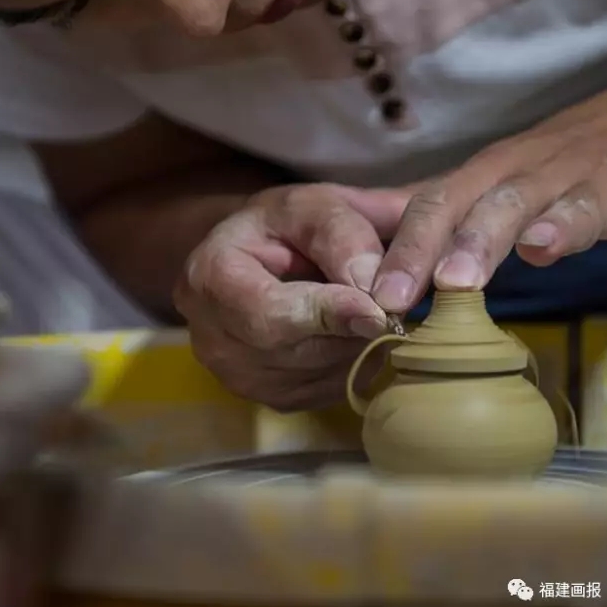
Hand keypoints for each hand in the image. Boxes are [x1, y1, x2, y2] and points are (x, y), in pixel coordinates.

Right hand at [173, 183, 408, 409]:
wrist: (266, 253)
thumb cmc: (289, 223)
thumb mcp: (314, 206)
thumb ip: (344, 238)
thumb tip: (377, 292)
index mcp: (209, 277)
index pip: (268, 311)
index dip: (325, 313)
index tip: (378, 311)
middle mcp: (211, 337)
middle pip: (296, 351)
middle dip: (351, 330)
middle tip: (397, 310)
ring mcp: (238, 377)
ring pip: (319, 375)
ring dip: (359, 347)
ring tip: (376, 309)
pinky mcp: (270, 400)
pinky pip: (329, 392)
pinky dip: (356, 364)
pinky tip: (360, 331)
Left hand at [372, 88, 606, 312]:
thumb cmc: (547, 170)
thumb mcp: (489, 189)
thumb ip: (441, 215)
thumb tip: (374, 241)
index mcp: (473, 178)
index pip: (422, 207)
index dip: (393, 251)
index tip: (368, 298)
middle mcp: (504, 172)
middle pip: (451, 202)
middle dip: (417, 249)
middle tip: (392, 298)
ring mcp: (554, 176)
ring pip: (510, 202)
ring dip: (479, 241)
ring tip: (455, 281)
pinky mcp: (606, 184)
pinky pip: (584, 204)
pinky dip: (563, 225)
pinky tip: (541, 247)